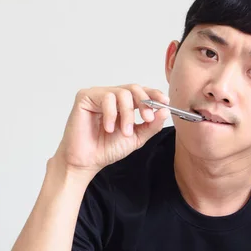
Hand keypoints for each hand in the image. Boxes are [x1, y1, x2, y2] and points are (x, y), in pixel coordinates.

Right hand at [53, 84, 170, 176]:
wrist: (87, 161)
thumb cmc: (107, 149)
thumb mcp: (136, 137)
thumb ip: (151, 125)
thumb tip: (165, 111)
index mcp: (123, 104)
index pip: (141, 92)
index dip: (154, 94)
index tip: (165, 102)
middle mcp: (111, 97)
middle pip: (133, 88)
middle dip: (144, 103)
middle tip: (148, 118)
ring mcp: (98, 95)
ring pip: (121, 93)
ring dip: (127, 114)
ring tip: (125, 132)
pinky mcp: (85, 97)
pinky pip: (105, 97)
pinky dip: (111, 114)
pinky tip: (108, 128)